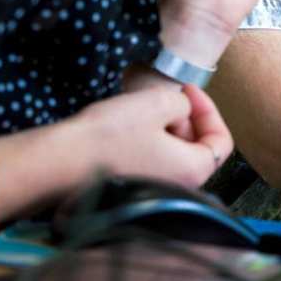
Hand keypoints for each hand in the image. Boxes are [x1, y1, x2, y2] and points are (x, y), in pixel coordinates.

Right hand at [76, 84, 232, 188]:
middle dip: (187, 117)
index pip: (222, 142)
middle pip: (198, 147)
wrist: (59, 163)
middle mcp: (180, 187)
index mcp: (194, 170)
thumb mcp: (157, 103)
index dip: (210, 110)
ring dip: (166, 127)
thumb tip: (181, 110)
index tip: (189, 90)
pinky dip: (148, 139)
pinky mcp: (132, 189)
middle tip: (166, 96)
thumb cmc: (110, 135)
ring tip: (144, 108)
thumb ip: (183, 103)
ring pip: (173, 152)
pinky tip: (128, 124)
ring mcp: (155, 191)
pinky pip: (152, 160)